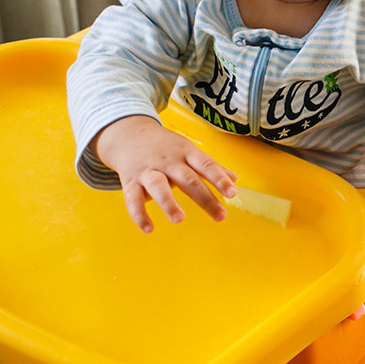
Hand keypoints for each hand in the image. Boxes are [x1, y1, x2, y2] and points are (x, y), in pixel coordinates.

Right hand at [92, 115, 237, 232]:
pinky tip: (149, 229)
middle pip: (188, 179)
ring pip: (158, 186)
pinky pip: (133, 199)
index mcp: (186, 153)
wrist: (129, 134)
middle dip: (205, 198)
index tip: (232, 193)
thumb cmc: (165, 146)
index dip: (220, 178)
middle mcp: (168, 162)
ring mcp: (149, 171)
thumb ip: (210, 166)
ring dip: (169, 203)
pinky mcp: (131, 182)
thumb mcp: (188, 151)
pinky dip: (139, 215)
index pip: (206, 165)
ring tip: (180, 219)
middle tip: (220, 216)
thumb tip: (235, 178)